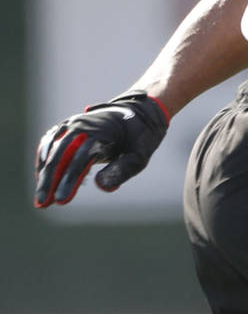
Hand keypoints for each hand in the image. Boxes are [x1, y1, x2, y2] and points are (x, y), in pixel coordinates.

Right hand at [34, 91, 168, 207]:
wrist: (141, 110)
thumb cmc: (140, 135)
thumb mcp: (140, 154)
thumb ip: (122, 169)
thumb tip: (100, 186)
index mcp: (103, 130)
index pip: (80, 157)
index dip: (69, 179)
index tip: (61, 200)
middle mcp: (85, 124)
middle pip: (61, 153)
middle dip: (50, 179)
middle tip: (42, 203)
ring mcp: (76, 123)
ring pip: (53, 148)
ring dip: (44, 172)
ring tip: (41, 197)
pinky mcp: (70, 125)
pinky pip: (51, 141)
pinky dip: (44, 159)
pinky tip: (41, 177)